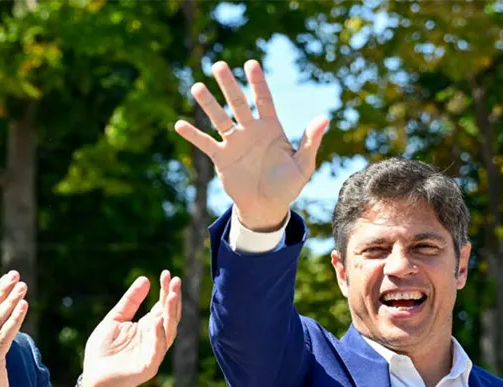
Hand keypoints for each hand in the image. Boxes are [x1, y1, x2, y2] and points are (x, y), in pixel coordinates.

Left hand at [80, 271, 181, 386]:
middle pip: (169, 317)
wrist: (92, 378)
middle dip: (173, 299)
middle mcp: (154, 339)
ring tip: (171, 296)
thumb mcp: (115, 319)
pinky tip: (157, 322)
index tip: (167, 274)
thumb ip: (130, 301)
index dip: (166, 291)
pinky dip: (159, 337)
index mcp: (147, 328)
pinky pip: (157, 351)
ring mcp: (153, 353)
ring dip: (170, 314)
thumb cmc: (102, 350)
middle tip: (175, 281)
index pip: (162, 307)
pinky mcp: (147, 367)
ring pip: (168, 332)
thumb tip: (146, 279)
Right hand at [174, 59, 329, 231]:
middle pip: (238, 103)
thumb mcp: (303, 165)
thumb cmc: (288, 186)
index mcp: (271, 128)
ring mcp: (234, 143)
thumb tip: (324, 118)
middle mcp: (250, 131)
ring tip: (197, 87)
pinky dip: (193, 135)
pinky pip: (205, 143)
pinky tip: (179, 124)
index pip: (263, 99)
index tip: (251, 64)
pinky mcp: (221, 158)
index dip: (257, 82)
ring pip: (219, 118)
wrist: (267, 206)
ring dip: (208, 104)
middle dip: (229, 85)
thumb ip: (310, 141)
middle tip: (218, 65)